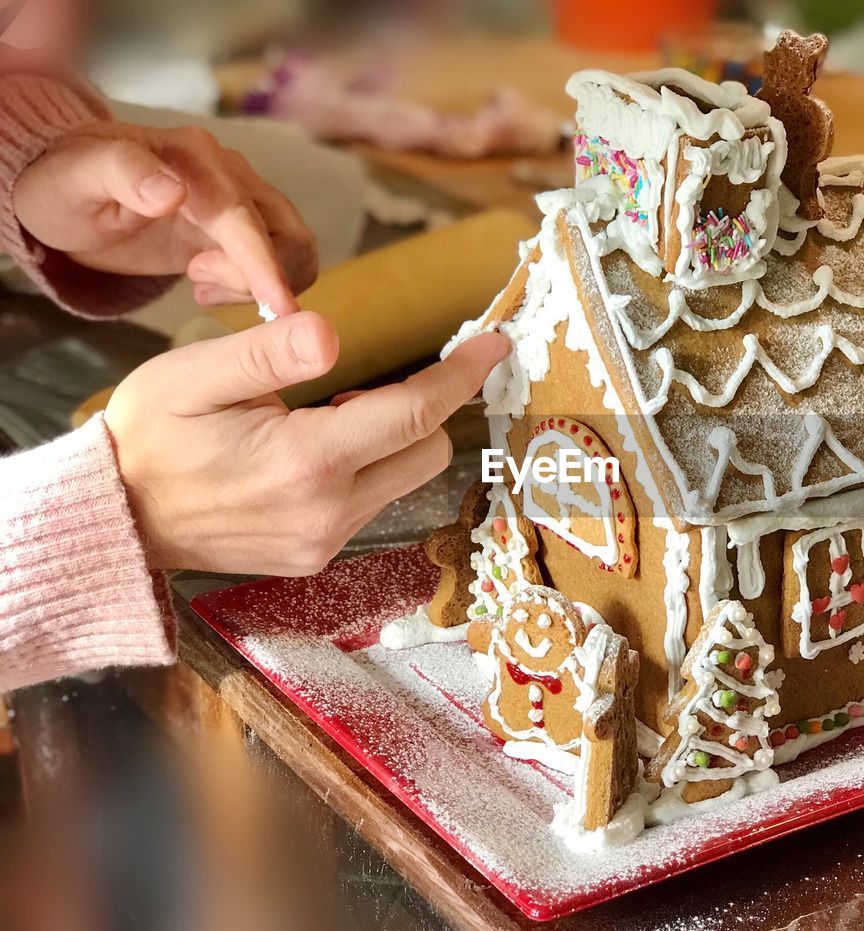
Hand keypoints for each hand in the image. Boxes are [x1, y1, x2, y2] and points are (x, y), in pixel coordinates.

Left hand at [13, 121, 316, 313]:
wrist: (75, 190)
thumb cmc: (68, 186)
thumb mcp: (76, 179)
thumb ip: (121, 174)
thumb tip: (172, 192)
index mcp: (193, 158)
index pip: (243, 218)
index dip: (265, 265)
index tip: (282, 310)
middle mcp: (231, 172)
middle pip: (287, 236)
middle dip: (256, 278)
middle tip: (196, 284)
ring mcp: (245, 196)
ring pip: (294, 249)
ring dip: (259, 282)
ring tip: (199, 284)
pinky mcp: (247, 223)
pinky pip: (282, 259)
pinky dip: (258, 284)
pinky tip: (206, 282)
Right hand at [105, 314, 509, 575]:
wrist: (114, 519)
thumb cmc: (148, 438)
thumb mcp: (191, 377)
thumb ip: (266, 351)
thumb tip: (329, 333)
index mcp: (305, 462)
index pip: (414, 414)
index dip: (461, 376)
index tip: (493, 345)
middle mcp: (328, 512)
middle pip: (427, 451)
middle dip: (422, 408)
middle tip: (367, 383)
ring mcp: (324, 542)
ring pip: (407, 479)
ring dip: (395, 440)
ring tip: (329, 417)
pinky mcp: (315, 557)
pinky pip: (374, 504)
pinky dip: (369, 470)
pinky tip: (316, 453)